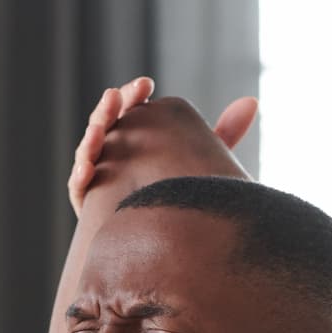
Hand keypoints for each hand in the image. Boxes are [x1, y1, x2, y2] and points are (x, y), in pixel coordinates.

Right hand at [67, 77, 258, 214]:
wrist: (160, 247)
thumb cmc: (180, 198)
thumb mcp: (200, 163)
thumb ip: (222, 135)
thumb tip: (253, 102)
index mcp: (136, 136)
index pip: (132, 107)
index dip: (134, 95)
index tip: (147, 85)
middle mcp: (113, 150)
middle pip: (108, 122)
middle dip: (111, 108)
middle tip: (118, 96)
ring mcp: (98, 174)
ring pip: (89, 149)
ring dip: (92, 134)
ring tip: (100, 127)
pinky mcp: (87, 201)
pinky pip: (79, 184)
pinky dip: (81, 172)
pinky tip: (88, 165)